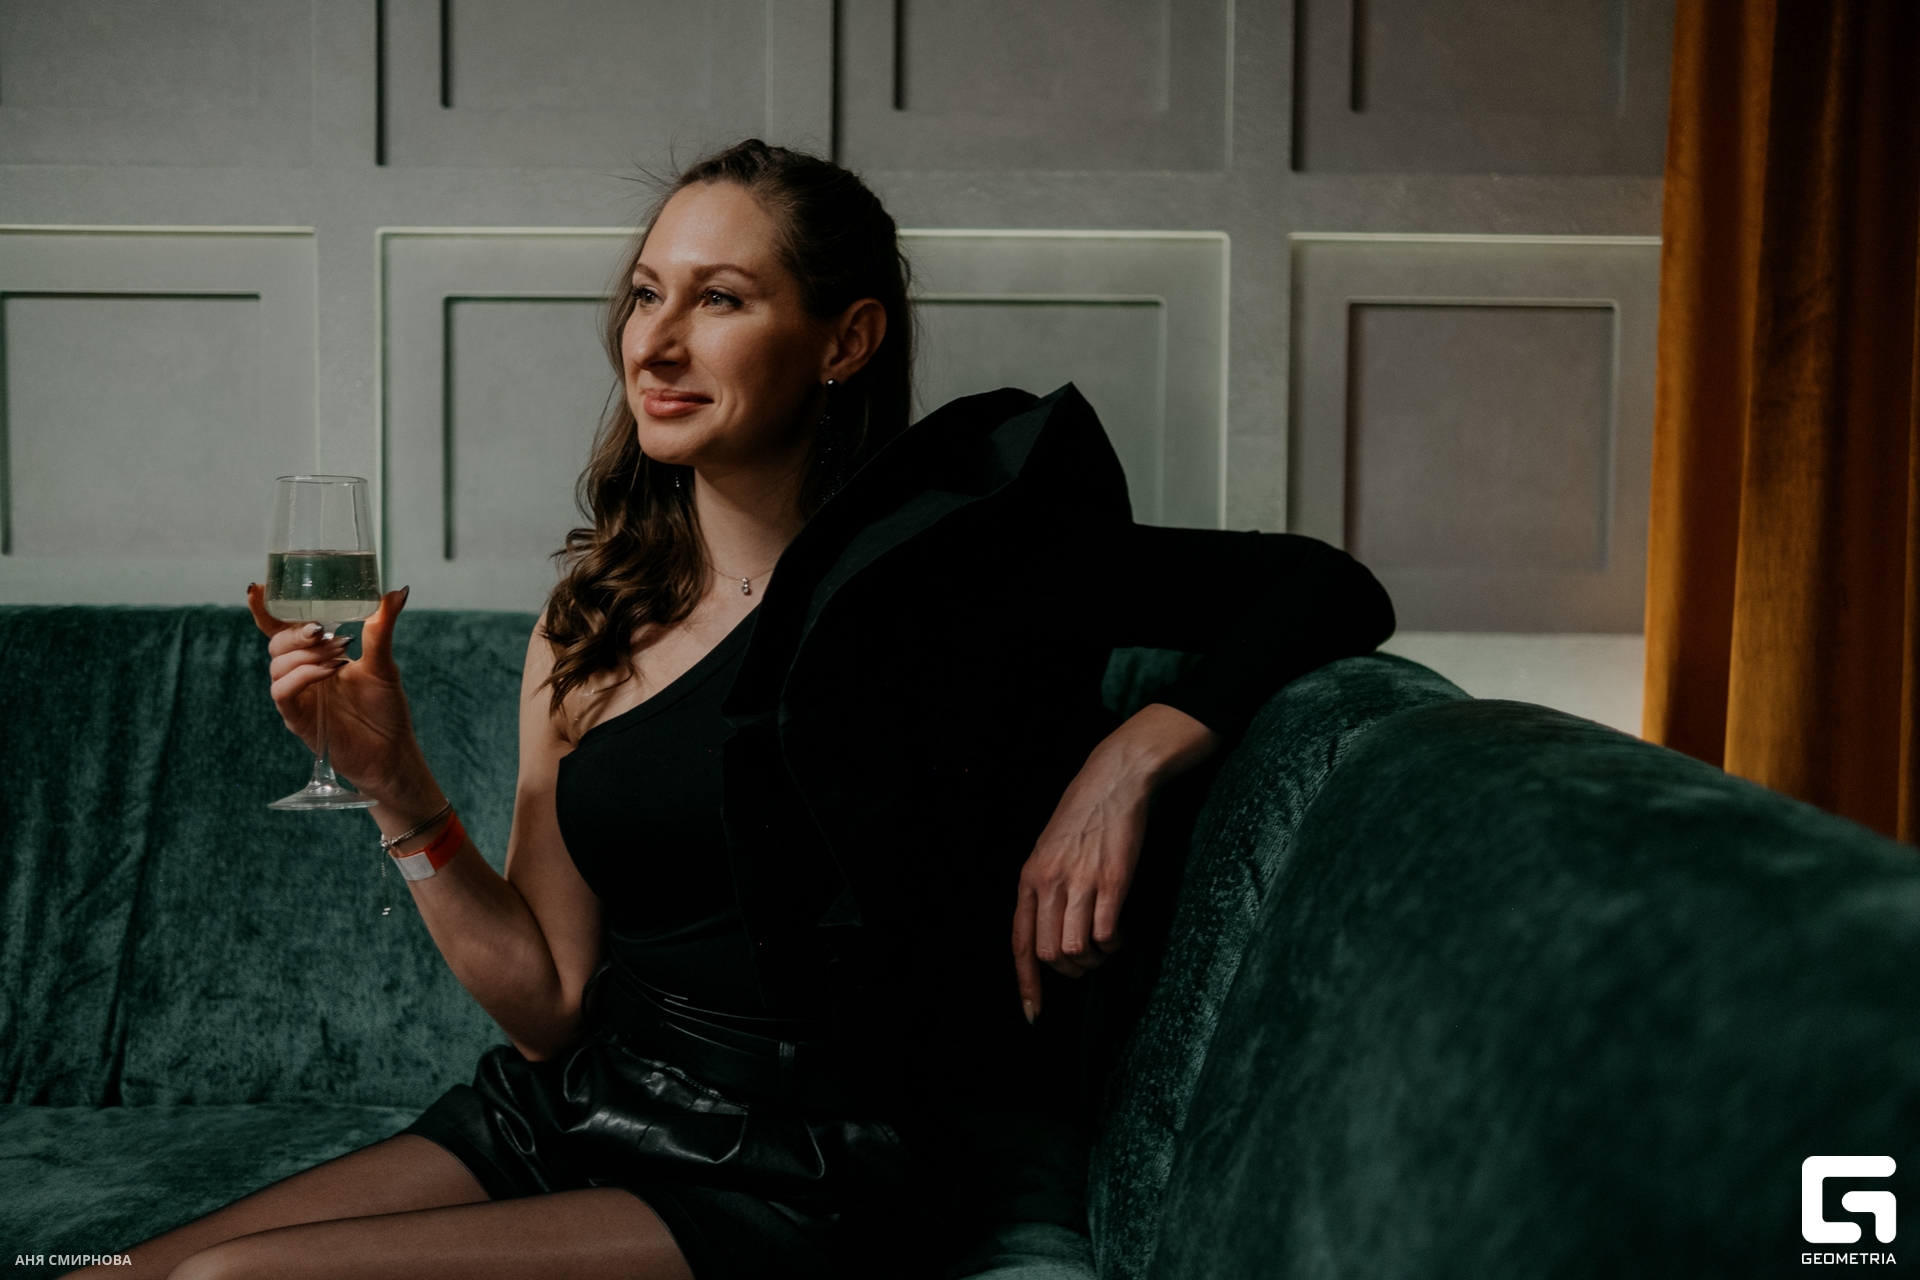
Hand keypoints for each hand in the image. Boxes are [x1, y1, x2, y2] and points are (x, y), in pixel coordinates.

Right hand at [246, 583, 429, 802]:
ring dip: (304, 654)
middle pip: (276, 643)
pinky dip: (302, 676)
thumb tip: (397, 592)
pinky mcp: (298, 719)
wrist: (392, 752)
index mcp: (314, 656)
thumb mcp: (383, 662)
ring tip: (338, 655)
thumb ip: (381, 628)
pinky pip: (282, 692)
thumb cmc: (385, 708)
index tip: (258, 587)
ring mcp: (297, 697)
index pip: (281, 629)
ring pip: (277, 665)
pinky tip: (328, 671)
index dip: (265, 609)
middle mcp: (301, 674)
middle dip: (296, 632)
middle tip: (323, 630)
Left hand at [1011, 703, 1218, 1022]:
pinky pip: (1106, 934)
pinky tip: (1118, 931)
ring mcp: (1079, 883)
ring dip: (1094, 959)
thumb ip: (1043, 889)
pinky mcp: (1112, 881)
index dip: (1027, 984)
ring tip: (1105, 943)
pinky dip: (1113, 943)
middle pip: (1049, 954)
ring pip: (1076, 950)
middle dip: (1070, 970)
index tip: (1034, 1013)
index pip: (1020, 944)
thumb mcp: (1047, 850)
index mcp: (1029, 879)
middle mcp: (1048, 884)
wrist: (1114, 780)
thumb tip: (1048, 934)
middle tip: (1088, 960)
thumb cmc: (1083, 816)